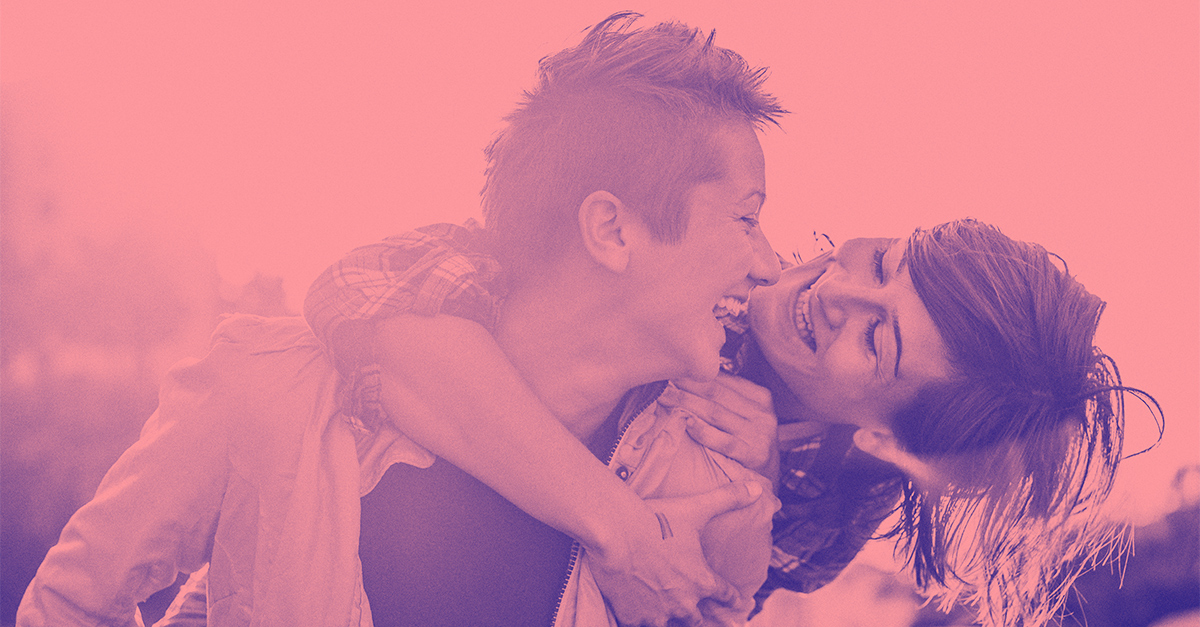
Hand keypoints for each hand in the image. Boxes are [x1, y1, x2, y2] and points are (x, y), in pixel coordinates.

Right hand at [586, 481, 765, 626]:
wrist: (615, 532)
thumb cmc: (656, 520)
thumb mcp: (696, 508)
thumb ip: (729, 498)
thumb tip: (757, 488)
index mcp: (701, 580)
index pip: (725, 595)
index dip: (732, 599)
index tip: (740, 605)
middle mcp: (683, 602)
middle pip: (697, 619)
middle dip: (697, 614)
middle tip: (696, 613)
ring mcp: (657, 613)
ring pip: (669, 624)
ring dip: (668, 617)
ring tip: (665, 613)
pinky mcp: (632, 616)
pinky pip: (639, 623)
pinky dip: (639, 618)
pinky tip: (637, 612)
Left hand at [660, 374, 778, 479]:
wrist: (769, 479)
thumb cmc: (748, 442)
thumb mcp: (745, 415)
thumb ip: (724, 397)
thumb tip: (686, 377)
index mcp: (760, 397)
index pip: (721, 380)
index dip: (692, 374)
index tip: (670, 369)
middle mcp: (762, 413)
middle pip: (715, 394)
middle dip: (684, 386)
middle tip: (658, 381)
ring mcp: (759, 434)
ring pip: (715, 413)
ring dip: (686, 404)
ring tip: (663, 398)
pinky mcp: (754, 455)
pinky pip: (724, 441)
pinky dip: (703, 431)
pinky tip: (686, 422)